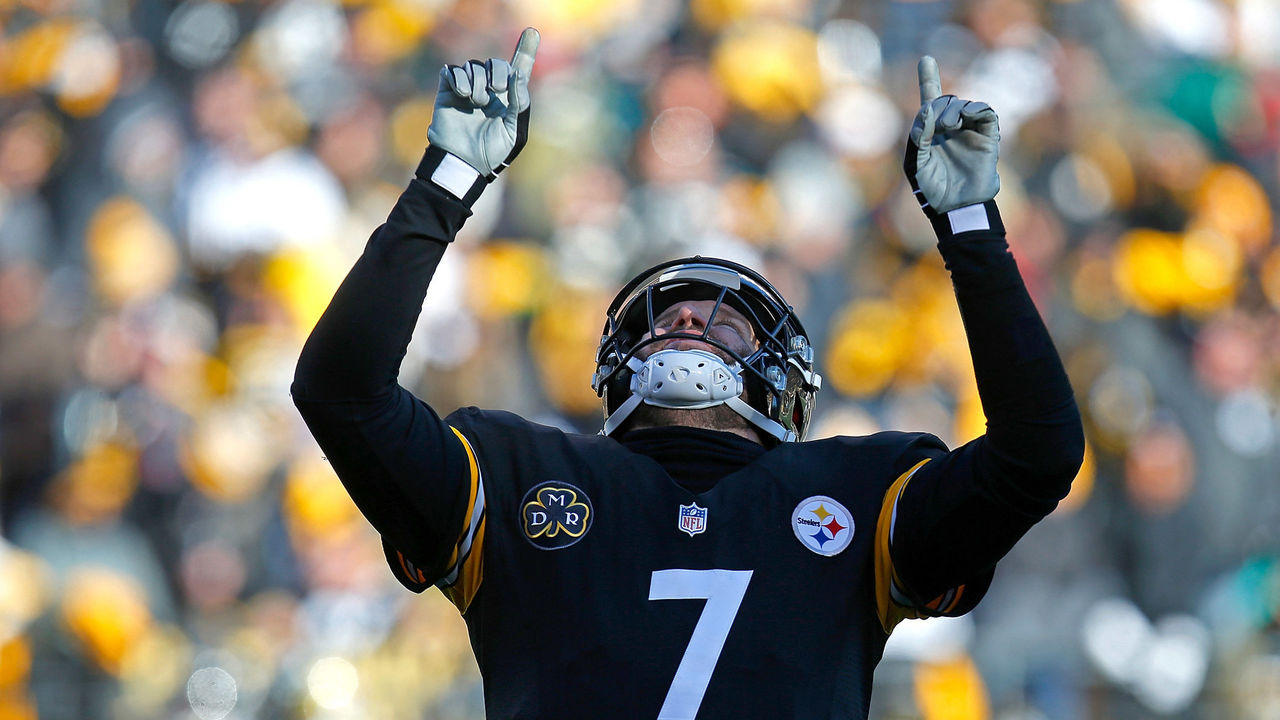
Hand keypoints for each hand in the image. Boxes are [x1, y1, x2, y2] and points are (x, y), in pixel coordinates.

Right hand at [427, 27, 539, 176]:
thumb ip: (519, 104)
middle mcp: (488, 92)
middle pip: (494, 63)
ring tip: (476, 102)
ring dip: (478, 81)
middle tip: (495, 91)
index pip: (516, 70)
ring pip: (474, 66)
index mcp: (507, 100)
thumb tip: (516, 75)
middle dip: (497, 72)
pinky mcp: (448, 92)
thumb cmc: (491, 153)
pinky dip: (459, 78)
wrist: (463, 162)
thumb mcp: (513, 132)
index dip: (525, 51)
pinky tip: (463, 95)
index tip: (532, 32)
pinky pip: (453, 71)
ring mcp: (467, 91)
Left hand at [904, 56, 999, 214]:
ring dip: (955, 109)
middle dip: (940, 106)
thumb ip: (917, 135)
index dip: (928, 79)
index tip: (926, 59)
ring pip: (965, 104)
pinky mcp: (988, 137)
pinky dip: (976, 109)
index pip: (930, 102)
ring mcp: (970, 132)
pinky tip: (966, 117)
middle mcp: (951, 129)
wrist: (956, 207)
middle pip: (947, 101)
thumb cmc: (932, 190)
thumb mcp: (915, 163)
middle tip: (938, 124)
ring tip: (949, 126)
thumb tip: (927, 108)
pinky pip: (986, 113)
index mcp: (931, 133)